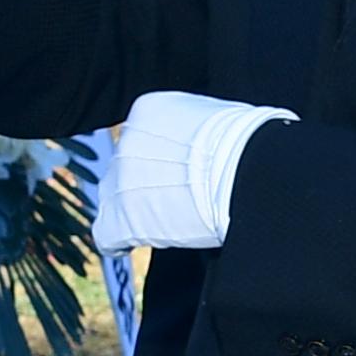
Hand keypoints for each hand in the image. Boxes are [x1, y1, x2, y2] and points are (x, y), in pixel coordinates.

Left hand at [105, 89, 286, 252]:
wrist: (248, 175)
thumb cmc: (249, 146)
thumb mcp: (215, 118)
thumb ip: (192, 128)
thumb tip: (202, 142)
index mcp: (149, 110)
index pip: (142, 136)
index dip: (159, 159)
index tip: (179, 172)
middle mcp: (127, 140)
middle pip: (126, 167)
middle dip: (146, 183)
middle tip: (178, 198)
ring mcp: (120, 180)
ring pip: (114, 198)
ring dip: (135, 210)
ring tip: (165, 222)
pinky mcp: (121, 220)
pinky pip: (107, 235)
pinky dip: (119, 241)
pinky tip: (130, 246)